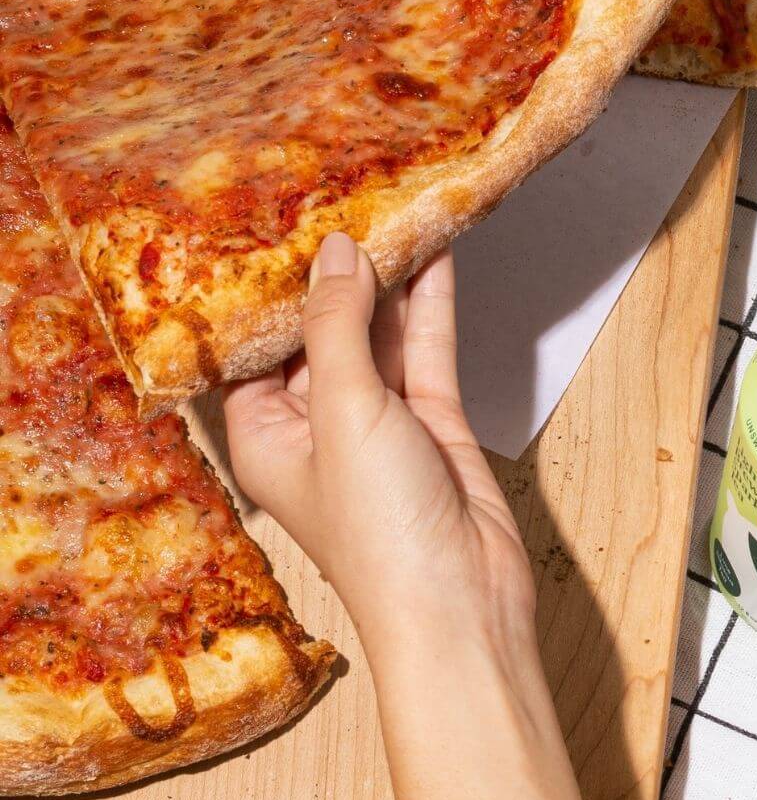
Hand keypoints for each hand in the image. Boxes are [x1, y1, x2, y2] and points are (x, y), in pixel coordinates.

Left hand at [224, 233, 584, 799]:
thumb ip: (339, 326)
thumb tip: (335, 253)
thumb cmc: (381, 534)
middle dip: (330, 274)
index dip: (261, 289)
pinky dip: (429, 304)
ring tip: (390, 210)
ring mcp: (376, 421)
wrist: (463, 599)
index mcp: (263, 434)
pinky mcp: (430, 420)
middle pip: (318, 332)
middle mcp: (315, 424)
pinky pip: (423, 348)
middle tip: (340, 201)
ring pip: (376, 333)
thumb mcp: (343, 413)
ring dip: (386, 280)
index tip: (272, 225)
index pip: (251, 346)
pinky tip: (433, 256)